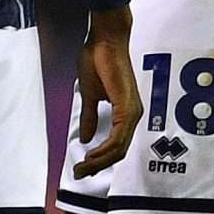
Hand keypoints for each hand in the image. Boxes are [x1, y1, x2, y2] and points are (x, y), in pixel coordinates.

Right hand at [69, 6, 140, 178]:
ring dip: (99, 161)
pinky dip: (104, 150)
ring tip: (82, 167)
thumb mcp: (90, 95)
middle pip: (119, 151)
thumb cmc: (98, 60)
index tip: (82, 166)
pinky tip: (91, 154)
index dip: (99, 159)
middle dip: (97, 165)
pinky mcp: (127, 108)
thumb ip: (90, 116)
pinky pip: (118, 138)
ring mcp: (133, 112)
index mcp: (126, 112)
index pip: (116, 145)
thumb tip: (87, 137)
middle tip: (80, 173)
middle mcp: (133, 115)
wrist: (104, 41)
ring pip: (119, 148)